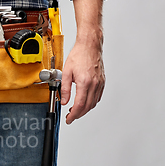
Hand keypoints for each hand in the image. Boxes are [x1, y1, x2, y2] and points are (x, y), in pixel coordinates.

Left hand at [61, 0, 104, 124]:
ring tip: (75, 111)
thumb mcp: (66, 72)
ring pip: (94, 103)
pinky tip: (85, 102)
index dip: (74, 115)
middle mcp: (94, 84)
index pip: (80, 105)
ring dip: (85, 109)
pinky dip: (91, 102)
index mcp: (85, 83)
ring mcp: (100, 83)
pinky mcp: (102, 81)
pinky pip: (98, 96)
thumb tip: (64, 101)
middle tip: (70, 117)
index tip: (69, 119)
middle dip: (79, 114)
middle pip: (87, 106)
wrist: (89, 45)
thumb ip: (65, 89)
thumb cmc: (78, 55)